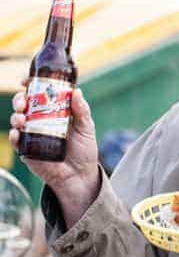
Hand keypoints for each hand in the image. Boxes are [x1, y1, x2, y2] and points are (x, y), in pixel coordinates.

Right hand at [9, 80, 100, 208]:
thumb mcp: (86, 128)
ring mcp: (32, 135)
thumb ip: (82, 111)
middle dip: (19, 100)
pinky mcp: (27, 150)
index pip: (37, 94)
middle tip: (24, 102)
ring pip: (16, 120)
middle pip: (23, 104)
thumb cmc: (84, 151)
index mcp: (53, 111)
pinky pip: (17, 141)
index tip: (25, 81)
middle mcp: (39, 120)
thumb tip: (77, 91)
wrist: (81, 175)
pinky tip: (18, 133)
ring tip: (21, 118)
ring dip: (15, 116)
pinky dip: (15, 136)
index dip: (29, 85)